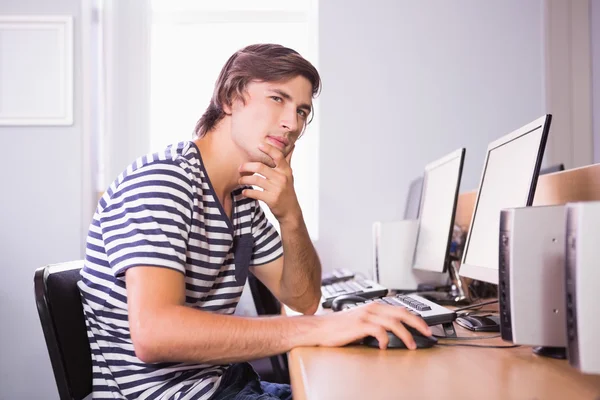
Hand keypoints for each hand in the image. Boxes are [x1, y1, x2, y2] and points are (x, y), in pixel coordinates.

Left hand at [239, 143, 300, 223]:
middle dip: (247, 166)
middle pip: (260, 167)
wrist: (290, 211)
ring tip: (240, 180)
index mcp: (286, 171)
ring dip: (244, 180)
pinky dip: (247, 192)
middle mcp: (282, 178)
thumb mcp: (289, 176)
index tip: (258, 145)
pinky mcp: (271, 199)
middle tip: (240, 168)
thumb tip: (292, 146)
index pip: (278, 156)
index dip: (268, 149)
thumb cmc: (287, 191)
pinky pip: (255, 193)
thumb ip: (287, 161)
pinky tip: (244, 192)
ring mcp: (276, 189)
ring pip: (255, 180)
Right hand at [314, 303, 432, 349]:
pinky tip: (385, 346)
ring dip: (406, 334)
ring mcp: (366, 316)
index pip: (401, 309)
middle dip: (417, 323)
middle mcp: (372, 308)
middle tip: (427, 333)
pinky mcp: (359, 325)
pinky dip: (385, 339)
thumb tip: (394, 332)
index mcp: (374, 306)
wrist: (321, 328)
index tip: (425, 327)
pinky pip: (378, 331)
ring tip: (411, 345)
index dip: (416, 318)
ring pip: (393, 322)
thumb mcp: (362, 320)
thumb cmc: (339, 326)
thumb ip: (377, 323)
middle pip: (401, 313)